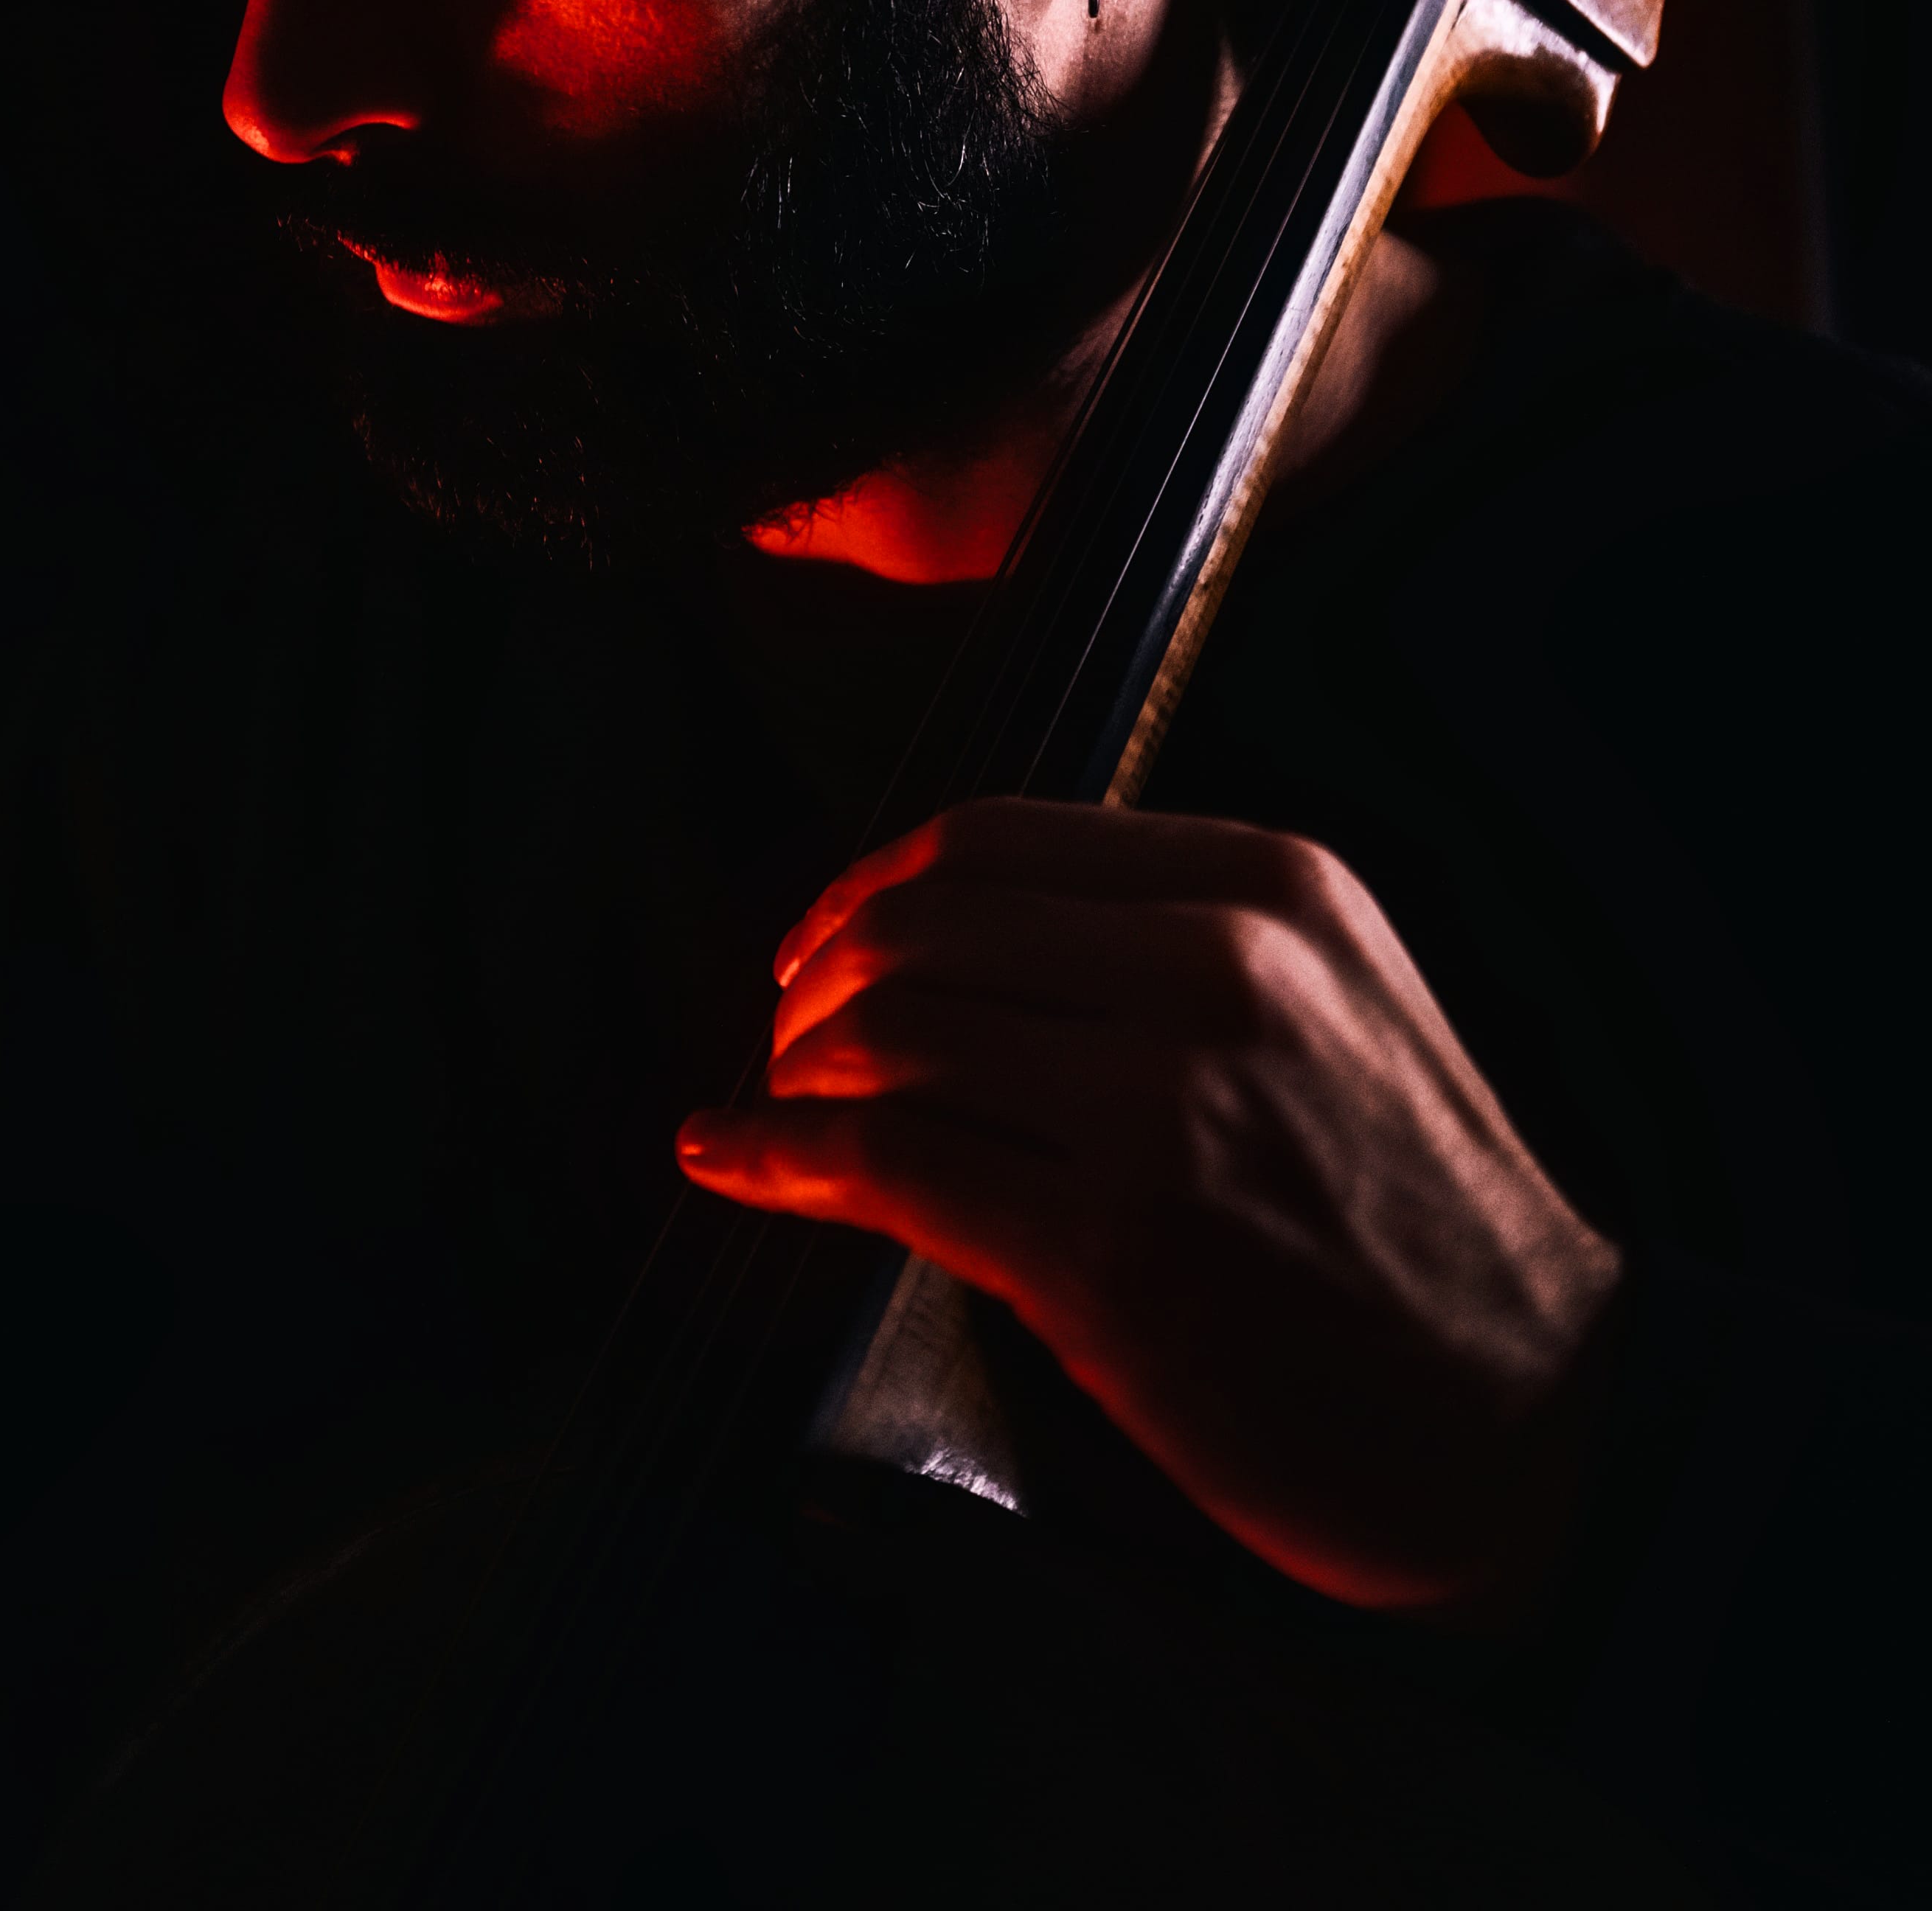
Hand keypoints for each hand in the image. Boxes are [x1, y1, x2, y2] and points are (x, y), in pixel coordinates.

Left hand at [676, 799, 1622, 1611]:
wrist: (1527, 1418)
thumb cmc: (1411, 1222)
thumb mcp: (1329, 1008)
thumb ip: (1165, 945)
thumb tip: (948, 937)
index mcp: (1267, 889)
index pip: (992, 838)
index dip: (872, 886)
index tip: (822, 939)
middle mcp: (1214, 970)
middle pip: (921, 926)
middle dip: (817, 980)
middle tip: (784, 1036)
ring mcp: (1162, 1107)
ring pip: (890, 1036)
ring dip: (796, 1074)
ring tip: (779, 1110)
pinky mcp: (1112, 1249)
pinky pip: (883, 1165)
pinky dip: (775, 1157)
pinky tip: (730, 1162)